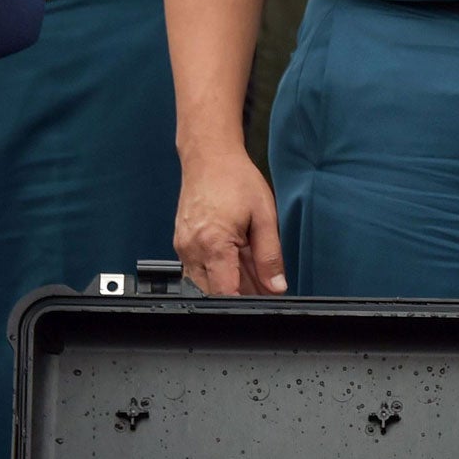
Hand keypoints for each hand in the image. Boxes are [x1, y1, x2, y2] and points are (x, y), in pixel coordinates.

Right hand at [174, 150, 285, 295]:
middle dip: (240, 293)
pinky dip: (218, 270)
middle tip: (263, 282)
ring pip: (206, 283)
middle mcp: (192, 249)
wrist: (209, 156)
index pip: (226, 293)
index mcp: (213, 244)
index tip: (262, 300)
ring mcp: (183, 247)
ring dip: (229, 282)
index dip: (244, 303)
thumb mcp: (264, 216)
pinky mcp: (181, 244)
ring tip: (250, 264)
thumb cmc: (235, 178)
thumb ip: (270, 256)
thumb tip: (276, 286)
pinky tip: (236, 257)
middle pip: (215, 292)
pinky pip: (198, 269)